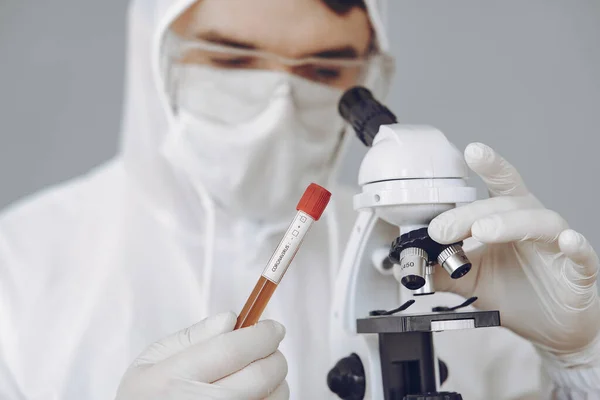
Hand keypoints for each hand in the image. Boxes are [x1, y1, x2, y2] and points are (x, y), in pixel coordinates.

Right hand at [115, 312, 288, 399]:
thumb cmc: (147, 395)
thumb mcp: (153, 360)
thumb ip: (193, 336)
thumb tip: (232, 319)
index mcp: (173, 379)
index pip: (232, 350)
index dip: (261, 334)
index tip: (273, 327)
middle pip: (260, 376)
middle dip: (273, 354)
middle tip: (268, 346)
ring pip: (272, 396)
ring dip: (276, 379)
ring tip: (256, 371)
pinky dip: (270, 397)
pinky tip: (253, 392)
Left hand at [430, 142, 599, 367]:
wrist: (551, 328)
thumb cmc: (516, 293)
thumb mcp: (471, 280)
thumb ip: (442, 271)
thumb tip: (408, 266)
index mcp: (508, 219)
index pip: (499, 185)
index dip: (490, 165)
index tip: (471, 151)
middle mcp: (533, 225)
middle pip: (507, 205)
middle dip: (472, 215)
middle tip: (443, 229)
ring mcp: (557, 247)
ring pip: (540, 223)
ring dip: (510, 223)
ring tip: (484, 231)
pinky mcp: (579, 272)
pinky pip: (583, 255)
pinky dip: (576, 246)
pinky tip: (567, 241)